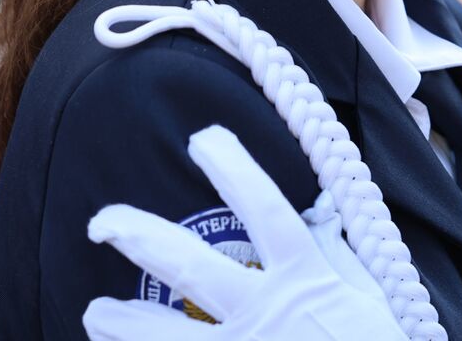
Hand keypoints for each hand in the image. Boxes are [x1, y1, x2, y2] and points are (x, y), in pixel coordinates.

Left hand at [83, 125, 408, 340]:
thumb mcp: (368, 295)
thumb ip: (335, 255)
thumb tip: (319, 213)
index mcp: (303, 276)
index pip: (264, 209)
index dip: (233, 169)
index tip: (202, 140)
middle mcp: (264, 312)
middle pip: (193, 266)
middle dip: (143, 239)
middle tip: (102, 222)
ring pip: (169, 336)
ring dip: (126, 324)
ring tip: (94, 313)